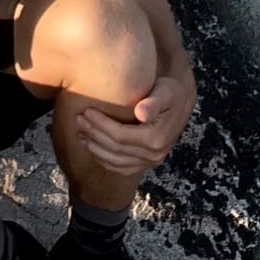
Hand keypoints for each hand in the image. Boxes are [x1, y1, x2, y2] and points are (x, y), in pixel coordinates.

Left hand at [77, 64, 195, 176]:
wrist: (181, 100)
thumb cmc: (169, 91)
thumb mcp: (165, 91)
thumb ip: (154, 102)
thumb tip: (141, 112)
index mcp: (156, 139)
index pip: (120, 136)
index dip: (100, 125)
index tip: (86, 111)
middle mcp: (154, 155)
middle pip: (115, 150)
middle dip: (93, 135)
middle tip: (78, 120)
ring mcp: (150, 162)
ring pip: (115, 162)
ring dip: (95, 149)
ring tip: (80, 133)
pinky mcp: (146, 163)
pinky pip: (121, 168)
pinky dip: (104, 160)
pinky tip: (93, 148)